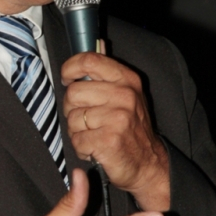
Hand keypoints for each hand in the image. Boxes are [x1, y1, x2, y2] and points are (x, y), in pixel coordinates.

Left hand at [61, 50, 169, 210]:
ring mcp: (117, 118)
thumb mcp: (127, 95)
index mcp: (127, 80)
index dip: (70, 68)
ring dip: (76, 131)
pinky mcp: (108, 140)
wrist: (148, 164)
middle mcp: (124, 96)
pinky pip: (76, 139)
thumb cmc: (131, 129)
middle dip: (71, 108)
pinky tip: (94, 148)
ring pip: (72, 118)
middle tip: (85, 119)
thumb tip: (91, 50)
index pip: (89, 60)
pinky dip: (81, 148)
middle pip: (73, 92)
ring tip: (93, 135)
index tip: (67, 79)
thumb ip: (105, 76)